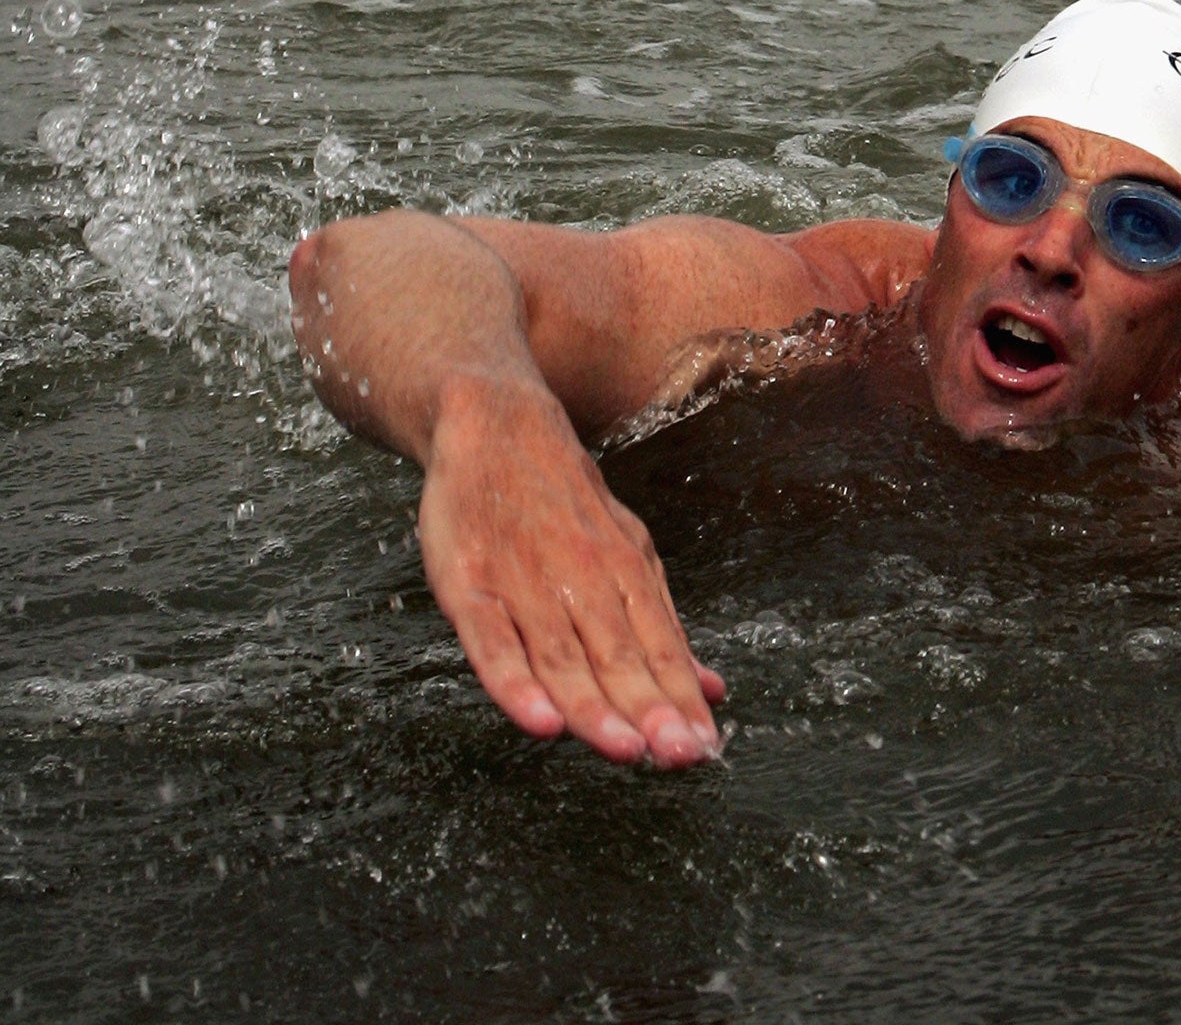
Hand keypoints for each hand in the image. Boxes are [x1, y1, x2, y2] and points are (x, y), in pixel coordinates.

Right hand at [418, 372, 724, 767]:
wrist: (494, 424)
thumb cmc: (561, 502)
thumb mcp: (625, 549)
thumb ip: (661, 625)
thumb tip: (712, 691)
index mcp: (623, 571)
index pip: (658, 646)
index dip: (680, 700)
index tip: (705, 747)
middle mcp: (578, 577)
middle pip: (616, 656)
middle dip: (649, 711)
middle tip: (679, 756)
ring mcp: (521, 580)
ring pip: (560, 656)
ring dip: (593, 709)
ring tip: (625, 752)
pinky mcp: (468, 582)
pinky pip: (491, 641)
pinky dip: (514, 683)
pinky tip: (538, 720)